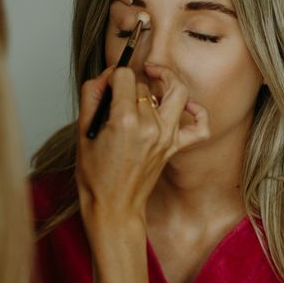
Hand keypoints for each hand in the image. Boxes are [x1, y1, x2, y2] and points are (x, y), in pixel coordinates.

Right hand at [75, 65, 208, 228]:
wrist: (113, 206)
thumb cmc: (95, 175)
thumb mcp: (83, 130)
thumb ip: (93, 95)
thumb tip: (106, 76)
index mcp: (125, 122)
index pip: (125, 76)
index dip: (113, 77)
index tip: (107, 89)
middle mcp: (150, 127)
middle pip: (145, 85)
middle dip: (130, 86)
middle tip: (117, 100)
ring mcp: (167, 137)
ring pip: (175, 92)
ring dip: (165, 81)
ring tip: (154, 77)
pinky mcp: (175, 147)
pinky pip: (200, 126)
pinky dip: (197, 111)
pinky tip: (184, 105)